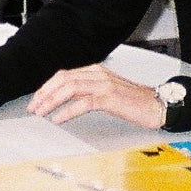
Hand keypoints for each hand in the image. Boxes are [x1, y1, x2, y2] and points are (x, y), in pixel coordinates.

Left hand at [26, 64, 165, 128]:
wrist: (157, 105)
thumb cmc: (133, 102)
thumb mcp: (106, 91)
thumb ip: (88, 91)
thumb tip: (64, 100)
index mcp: (94, 71)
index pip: (63, 75)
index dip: (46, 88)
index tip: (36, 100)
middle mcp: (97, 74)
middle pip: (62, 79)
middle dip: (44, 94)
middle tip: (33, 108)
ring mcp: (104, 84)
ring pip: (70, 88)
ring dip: (51, 101)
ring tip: (41, 113)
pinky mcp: (110, 97)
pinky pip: (83, 102)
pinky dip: (67, 111)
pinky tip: (59, 119)